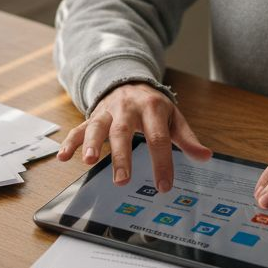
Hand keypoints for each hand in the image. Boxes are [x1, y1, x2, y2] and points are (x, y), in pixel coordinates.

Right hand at [57, 83, 211, 191]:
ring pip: (96, 126)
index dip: (161, 163)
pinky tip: (63, 157)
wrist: (129, 81)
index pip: (158, 138)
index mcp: (152, 108)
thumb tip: (205, 157)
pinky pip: (78, 128)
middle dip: (121, 156)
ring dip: (90, 144)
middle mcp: (127, 108)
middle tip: (122, 180)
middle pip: (123, 133)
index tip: (164, 186)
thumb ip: (187, 139)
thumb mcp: (173, 118)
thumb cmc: (153, 106)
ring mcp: (107, 112)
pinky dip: (70, 142)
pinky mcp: (92, 116)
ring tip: (87, 161)